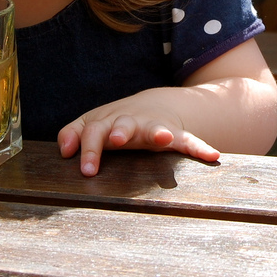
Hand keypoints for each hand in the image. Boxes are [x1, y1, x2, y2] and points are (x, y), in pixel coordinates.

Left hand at [57, 94, 220, 176]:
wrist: (153, 107)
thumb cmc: (116, 122)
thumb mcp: (93, 123)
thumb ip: (73, 133)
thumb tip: (64, 151)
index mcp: (109, 122)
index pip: (94, 131)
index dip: (90, 148)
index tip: (88, 169)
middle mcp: (132, 123)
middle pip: (122, 126)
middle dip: (119, 132)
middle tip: (116, 140)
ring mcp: (154, 127)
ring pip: (156, 129)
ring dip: (159, 133)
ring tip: (163, 138)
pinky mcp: (175, 134)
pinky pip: (188, 140)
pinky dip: (199, 148)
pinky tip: (212, 156)